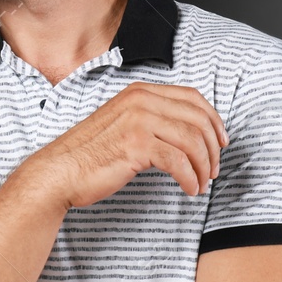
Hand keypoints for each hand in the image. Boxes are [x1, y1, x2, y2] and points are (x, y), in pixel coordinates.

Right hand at [32, 81, 227, 208]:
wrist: (60, 171)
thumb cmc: (90, 154)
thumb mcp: (123, 123)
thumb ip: (151, 119)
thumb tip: (187, 132)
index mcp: (140, 92)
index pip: (192, 97)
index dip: (214, 120)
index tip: (221, 142)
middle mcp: (141, 100)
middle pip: (198, 119)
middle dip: (213, 148)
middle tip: (214, 169)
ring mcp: (138, 121)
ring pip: (192, 141)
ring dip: (204, 166)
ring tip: (202, 183)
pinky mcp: (136, 146)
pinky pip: (178, 162)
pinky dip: (190, 178)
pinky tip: (189, 189)